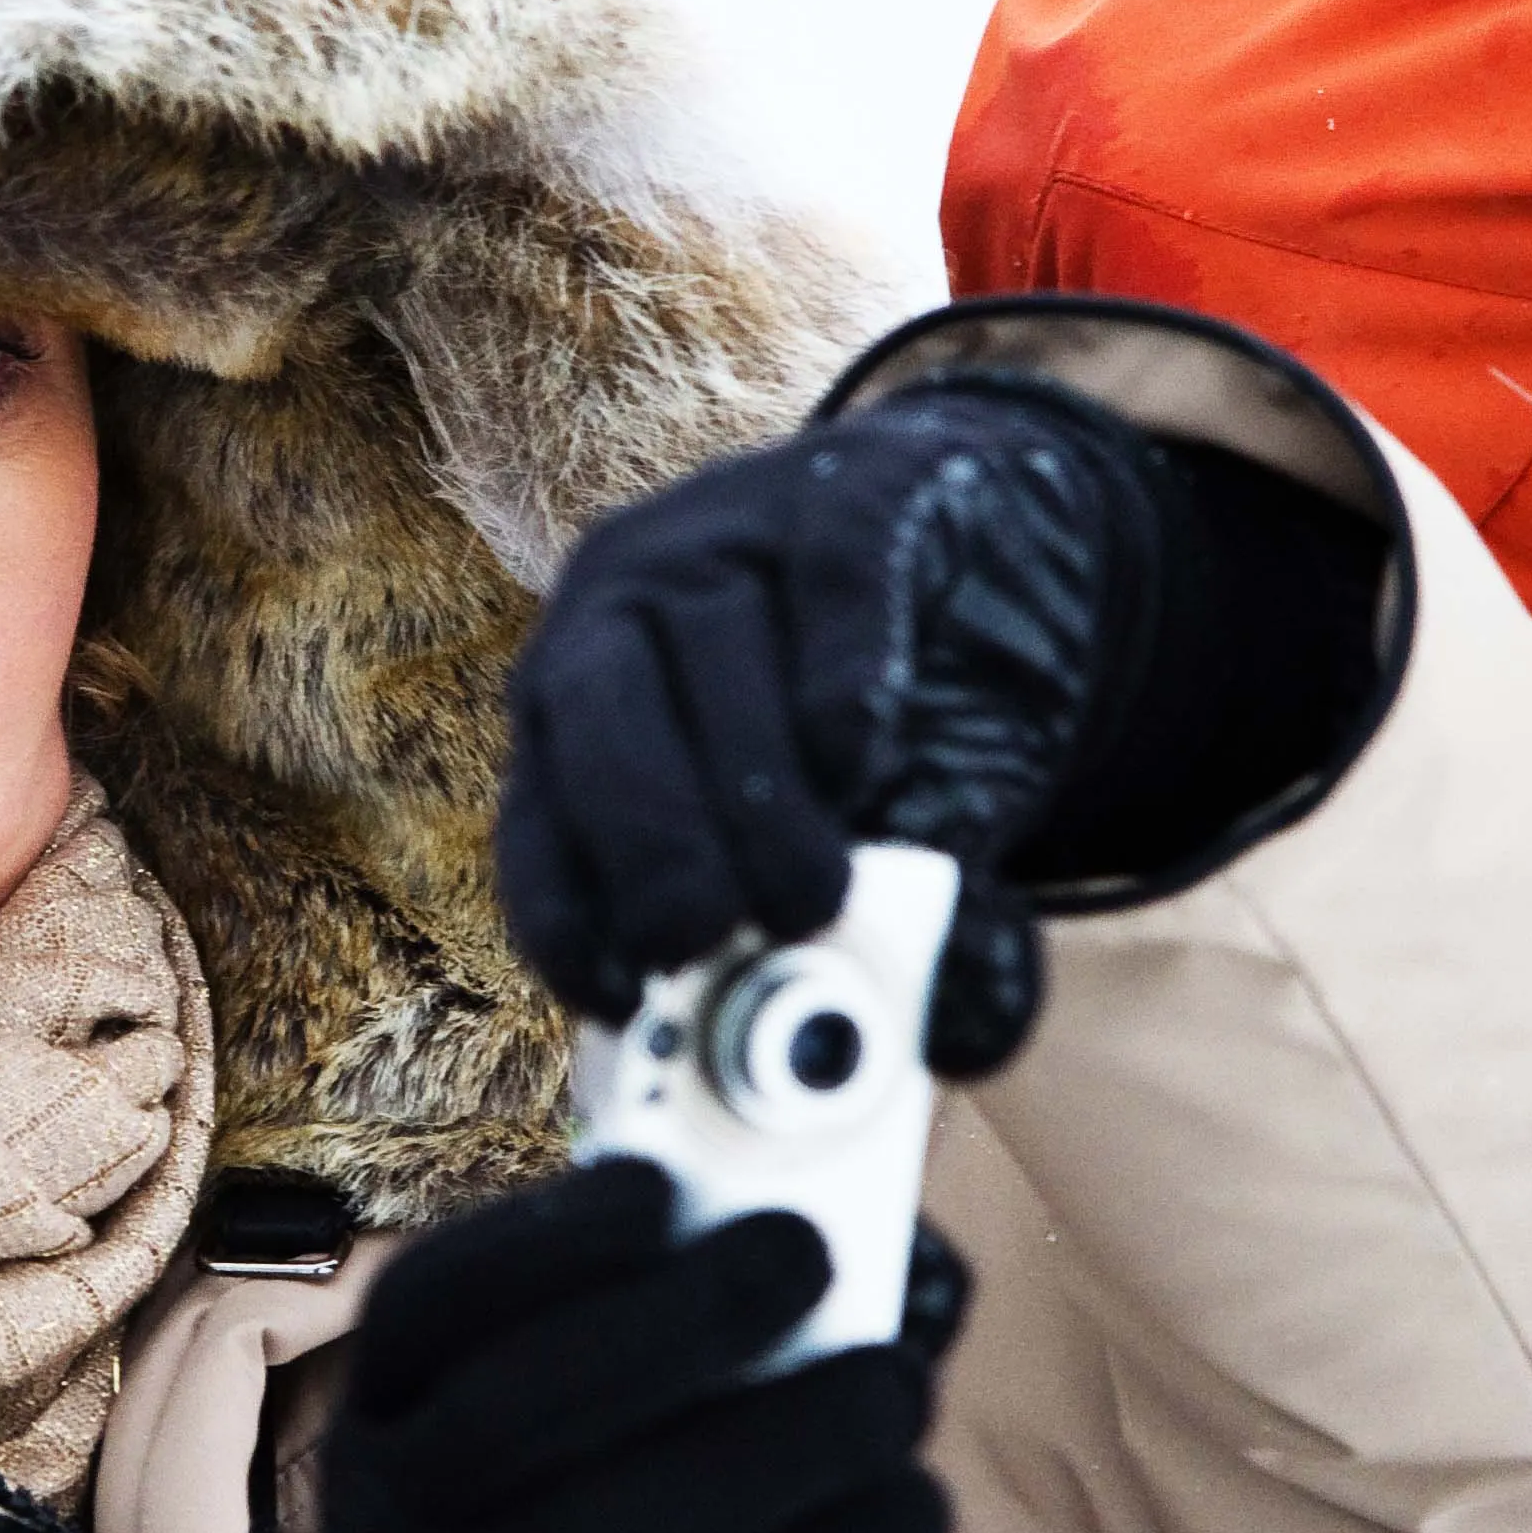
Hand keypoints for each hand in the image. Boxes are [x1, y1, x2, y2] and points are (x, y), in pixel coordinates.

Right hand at [284, 1160, 958, 1532]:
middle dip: (680, 1316)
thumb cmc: (560, 1523)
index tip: (664, 1185)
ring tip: (893, 1388)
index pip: (431, 1300)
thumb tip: (887, 1245)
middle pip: (521, 1407)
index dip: (544, 1236)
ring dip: (787, 1440)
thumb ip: (685, 1310)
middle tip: (806, 1254)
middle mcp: (395, 1515)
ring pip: (626, 1527)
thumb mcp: (553, 1417)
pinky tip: (911, 1505)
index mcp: (385, 1402)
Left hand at [496, 373, 1179, 1074]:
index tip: (623, 1000)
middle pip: (592, 718)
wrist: (992, 546)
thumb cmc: (901, 729)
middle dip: (651, 848)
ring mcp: (727, 533)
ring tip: (816, 897)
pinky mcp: (845, 492)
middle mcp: (623, 615)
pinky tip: (856, 751)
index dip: (568, 915)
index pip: (539, 825)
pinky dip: (835, 669)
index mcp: (585, 722)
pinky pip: (822, 576)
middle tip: (721, 944)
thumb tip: (959, 1039)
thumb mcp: (890, 848)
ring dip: (750, 789)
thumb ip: (906, 934)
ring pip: (697, 647)